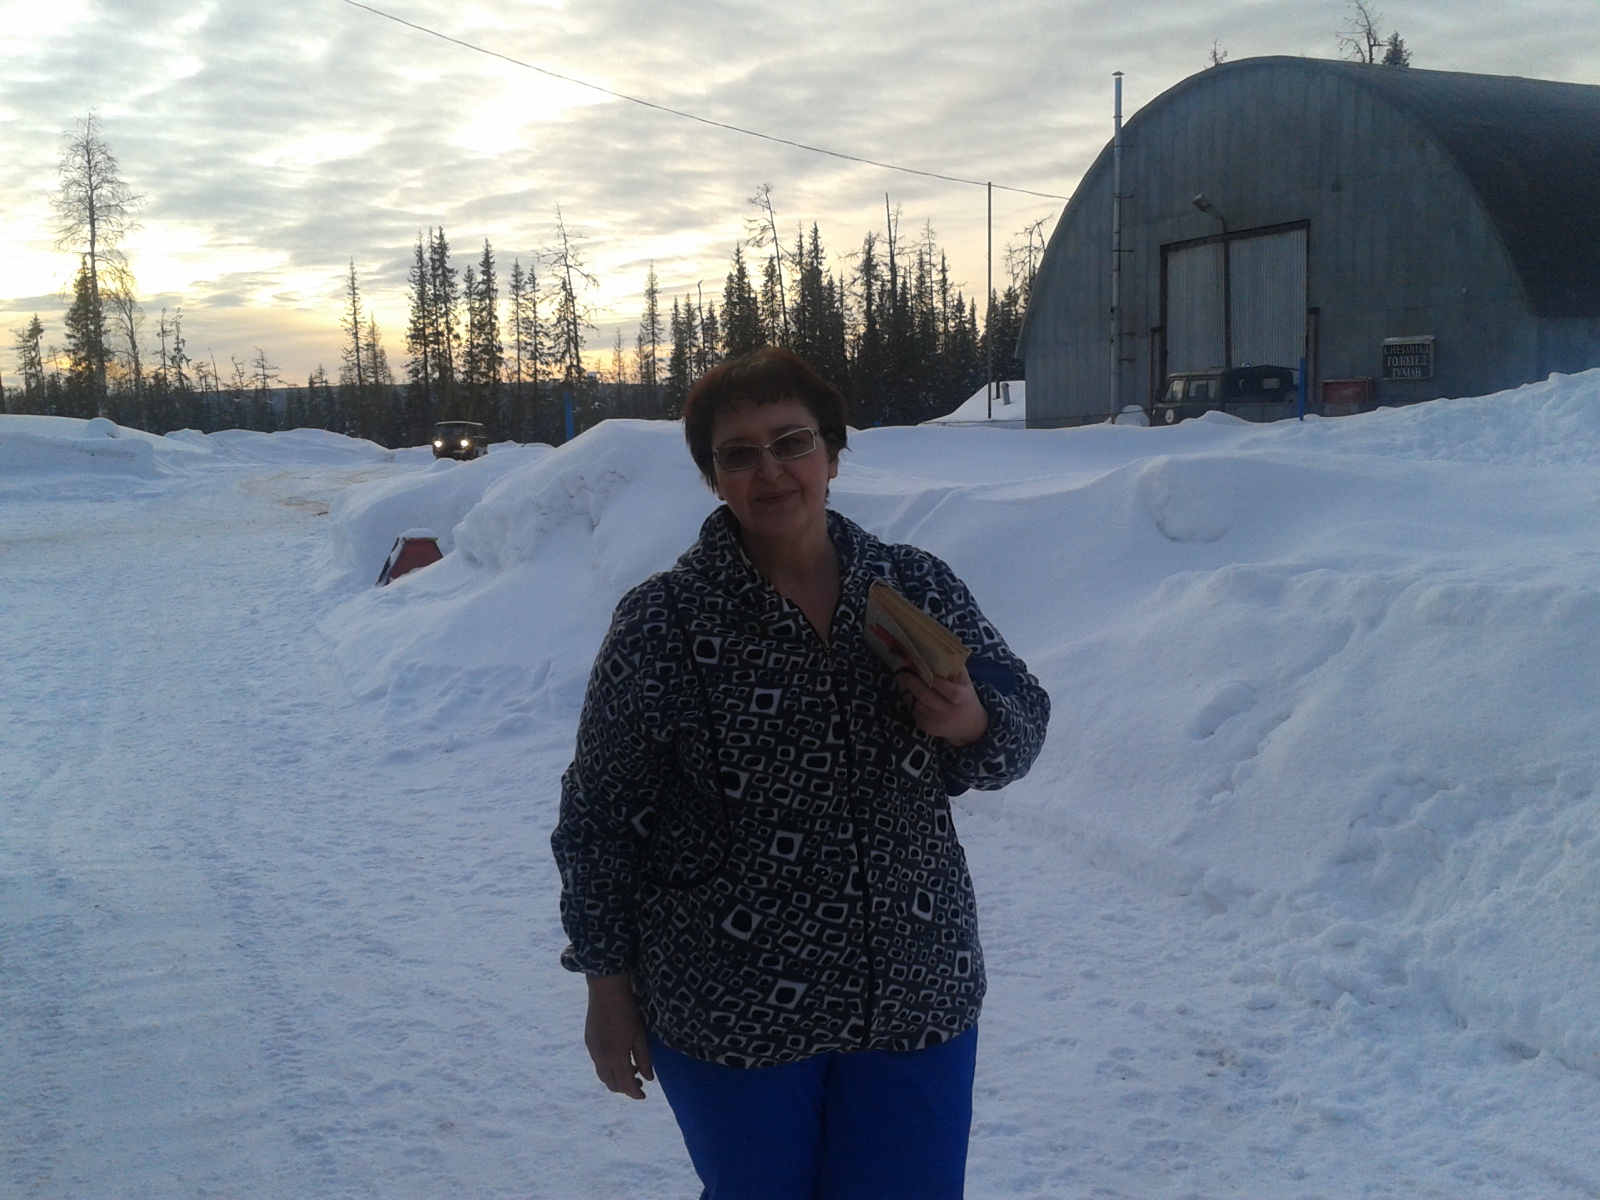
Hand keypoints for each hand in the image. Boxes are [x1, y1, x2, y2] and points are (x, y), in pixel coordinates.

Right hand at [584, 974, 653, 1098]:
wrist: (606, 992)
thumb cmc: (628, 1012)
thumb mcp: (640, 1036)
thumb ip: (644, 1059)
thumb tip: (648, 1079)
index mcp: (616, 1058)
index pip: (625, 1085)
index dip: (635, 1094)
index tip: (644, 1095)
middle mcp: (601, 1059)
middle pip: (612, 1084)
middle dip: (625, 1088)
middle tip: (639, 1082)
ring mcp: (592, 1051)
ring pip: (603, 1076)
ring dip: (616, 1079)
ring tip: (631, 1070)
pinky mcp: (589, 1043)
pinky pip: (598, 1064)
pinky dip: (608, 1068)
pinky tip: (618, 1058)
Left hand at [896, 663, 989, 747]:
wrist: (970, 727)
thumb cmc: (966, 699)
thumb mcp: (966, 683)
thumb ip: (956, 667)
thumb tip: (941, 649)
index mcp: (959, 697)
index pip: (942, 685)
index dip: (928, 675)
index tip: (918, 666)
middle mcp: (947, 711)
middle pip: (924, 695)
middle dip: (911, 682)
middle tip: (903, 671)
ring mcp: (935, 721)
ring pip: (915, 703)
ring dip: (907, 690)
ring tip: (903, 679)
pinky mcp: (926, 727)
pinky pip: (913, 711)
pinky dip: (909, 700)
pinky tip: (910, 693)